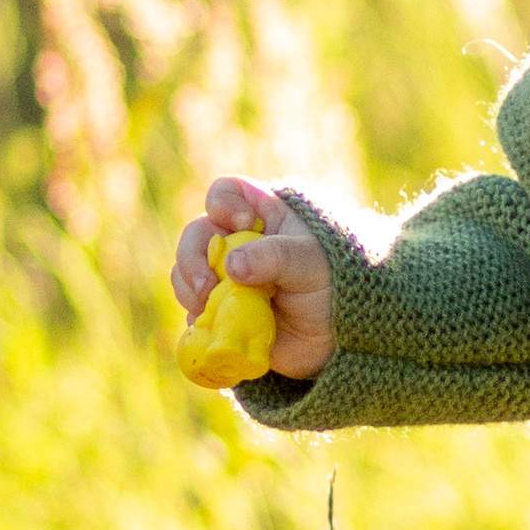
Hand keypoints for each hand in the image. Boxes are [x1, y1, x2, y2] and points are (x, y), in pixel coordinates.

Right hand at [170, 176, 335, 381]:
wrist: (343, 335)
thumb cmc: (335, 284)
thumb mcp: (311, 263)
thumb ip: (275, 257)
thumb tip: (231, 266)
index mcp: (261, 216)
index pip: (225, 194)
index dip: (223, 203)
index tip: (244, 222)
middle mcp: (237, 243)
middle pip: (196, 236)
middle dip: (193, 259)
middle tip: (207, 286)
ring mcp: (226, 279)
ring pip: (187, 275)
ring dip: (190, 291)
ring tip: (210, 307)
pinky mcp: (221, 312)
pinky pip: (194, 313)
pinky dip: (197, 320)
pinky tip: (215, 329)